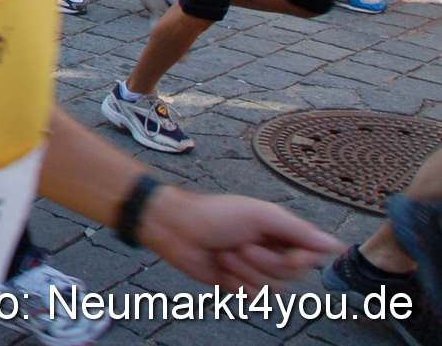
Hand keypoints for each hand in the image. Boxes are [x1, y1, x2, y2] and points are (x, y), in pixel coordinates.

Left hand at [140, 187, 342, 290]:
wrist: (175, 228)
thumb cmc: (214, 214)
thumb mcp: (259, 215)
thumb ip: (298, 231)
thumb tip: (335, 244)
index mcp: (280, 233)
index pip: (310, 256)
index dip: (302, 259)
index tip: (291, 255)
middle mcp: (271, 252)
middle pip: (291, 276)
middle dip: (265, 263)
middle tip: (242, 245)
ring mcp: (254, 270)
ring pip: (272, 290)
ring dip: (246, 272)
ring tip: (226, 253)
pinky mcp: (238, 285)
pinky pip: (252, 297)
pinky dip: (236, 283)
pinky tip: (221, 267)